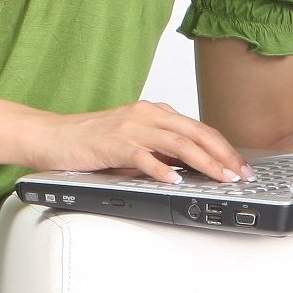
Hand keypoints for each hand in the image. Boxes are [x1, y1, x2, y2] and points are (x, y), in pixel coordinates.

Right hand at [27, 100, 253, 184]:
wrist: (51, 137)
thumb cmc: (89, 142)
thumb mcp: (132, 142)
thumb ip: (159, 150)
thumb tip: (190, 168)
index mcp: (152, 112)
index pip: (197, 128)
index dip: (223, 146)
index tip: (240, 164)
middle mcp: (145, 114)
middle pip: (194, 132)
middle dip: (223, 154)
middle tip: (241, 173)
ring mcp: (129, 127)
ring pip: (177, 143)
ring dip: (204, 162)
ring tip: (221, 177)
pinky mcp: (113, 143)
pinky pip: (143, 156)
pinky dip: (161, 169)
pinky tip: (175, 180)